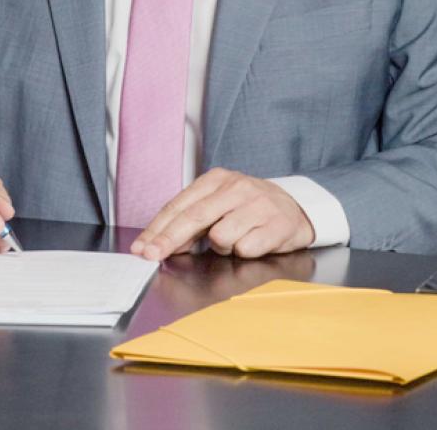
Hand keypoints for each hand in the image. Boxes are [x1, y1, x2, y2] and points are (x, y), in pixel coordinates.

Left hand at [131, 167, 313, 260]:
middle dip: (168, 240)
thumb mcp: (218, 204)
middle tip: (151, 257)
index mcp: (216, 179)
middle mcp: (235, 188)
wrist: (295, 207)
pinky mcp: (277, 224)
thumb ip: (192, 221)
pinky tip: (253, 241)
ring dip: (221, 247)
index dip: (157, 228)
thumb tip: (163, 243)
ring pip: (221, 237)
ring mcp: (257, 204)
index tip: (142, 248)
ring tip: (235, 240)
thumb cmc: (248, 207)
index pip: (179, 205)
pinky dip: (244, 251)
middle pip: (193, 217)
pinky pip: (246, 248)